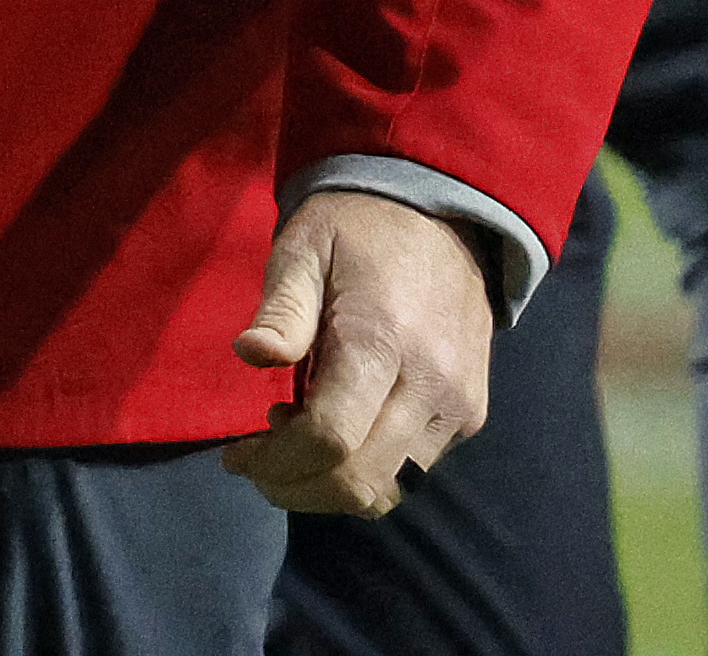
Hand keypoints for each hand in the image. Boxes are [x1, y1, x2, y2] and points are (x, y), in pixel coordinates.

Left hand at [225, 188, 495, 513]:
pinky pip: (414, 472)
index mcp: (382, 341)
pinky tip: (335, 434)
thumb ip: (282, 309)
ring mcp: (458, 406)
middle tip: (254, 463)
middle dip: (296, 487)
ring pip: (390, 489)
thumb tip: (250, 354)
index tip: (236, 456)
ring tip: (291, 444)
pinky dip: (366, 473)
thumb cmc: (356, 230)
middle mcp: (431, 385)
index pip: (330, 437)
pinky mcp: (470, 415)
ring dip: (329, 487)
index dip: (277, 462)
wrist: (444, 219)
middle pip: (360, 480)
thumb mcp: (304, 248)